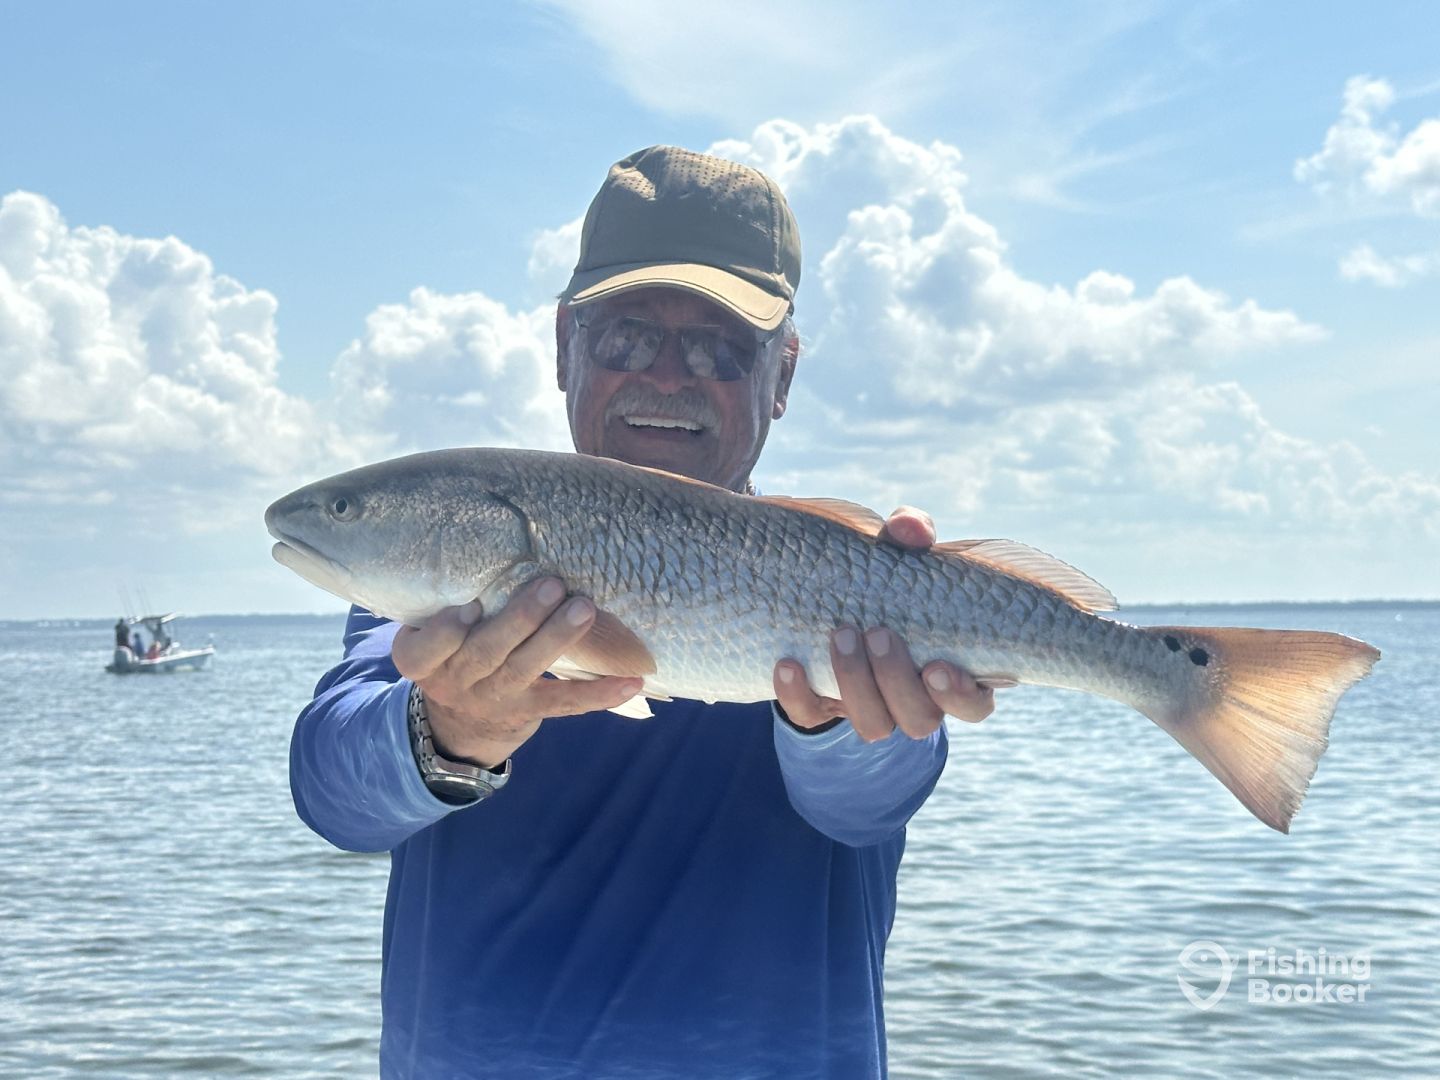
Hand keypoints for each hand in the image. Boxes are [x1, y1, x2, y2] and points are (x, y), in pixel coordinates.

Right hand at [391, 577, 643, 766]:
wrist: (460, 723)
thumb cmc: (452, 650)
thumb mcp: (432, 633)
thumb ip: (448, 601)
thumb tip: (494, 541)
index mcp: (422, 658)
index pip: (426, 649)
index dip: (446, 632)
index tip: (471, 606)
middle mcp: (454, 681)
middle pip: (486, 652)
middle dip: (520, 619)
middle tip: (551, 585)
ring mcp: (492, 700)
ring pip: (525, 670)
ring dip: (558, 639)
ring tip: (586, 609)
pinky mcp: (527, 711)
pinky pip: (564, 703)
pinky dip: (600, 692)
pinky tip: (631, 680)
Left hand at [773, 505, 997, 740]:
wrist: (825, 597)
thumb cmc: (884, 579)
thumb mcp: (900, 553)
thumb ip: (910, 534)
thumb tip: (909, 527)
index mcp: (950, 670)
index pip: (973, 704)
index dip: (960, 695)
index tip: (938, 666)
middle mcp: (914, 700)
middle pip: (919, 719)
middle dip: (896, 679)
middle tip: (877, 633)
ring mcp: (869, 708)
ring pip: (873, 725)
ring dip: (856, 683)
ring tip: (841, 634)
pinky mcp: (821, 708)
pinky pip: (811, 718)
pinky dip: (797, 695)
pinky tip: (787, 664)